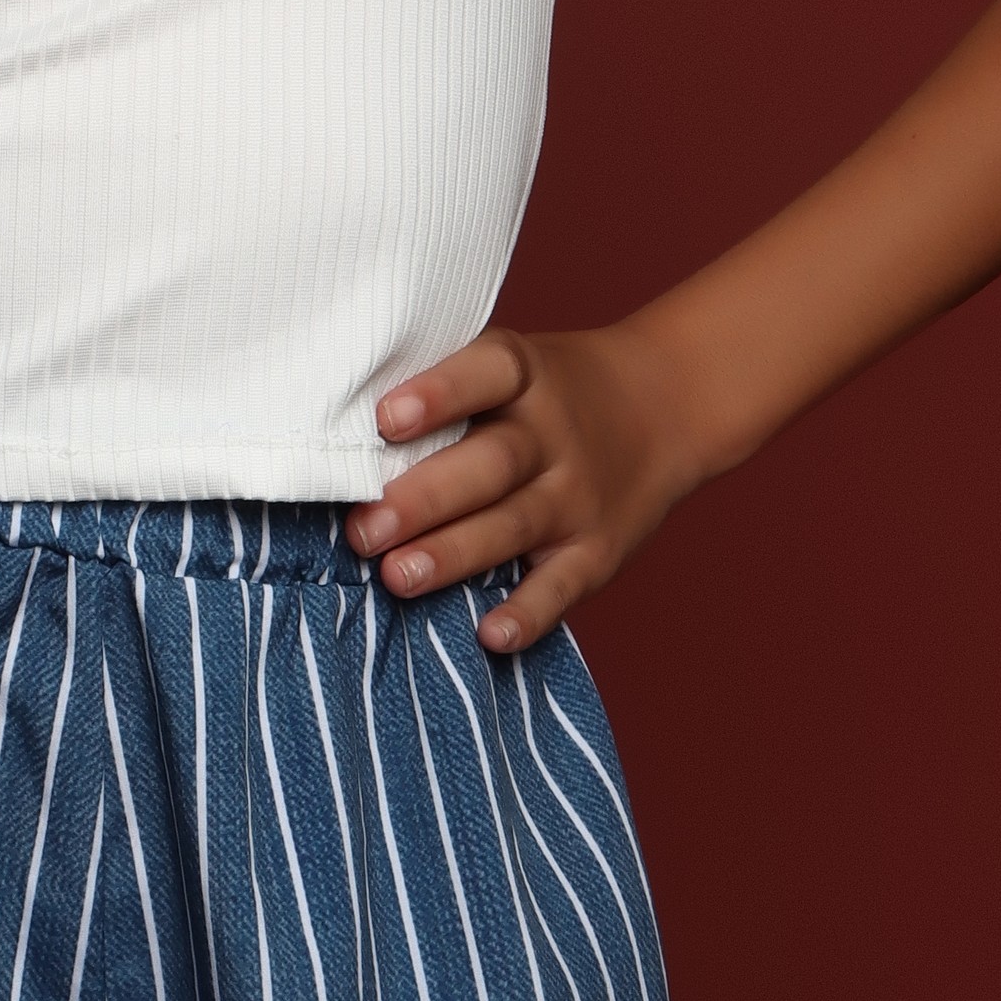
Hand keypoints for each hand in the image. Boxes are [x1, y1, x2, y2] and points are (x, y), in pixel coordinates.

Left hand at [343, 324, 705, 649]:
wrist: (666, 404)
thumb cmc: (548, 390)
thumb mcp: (513, 364)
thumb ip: (444, 393)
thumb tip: (334, 433)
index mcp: (527, 373)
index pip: (486, 373)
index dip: (438, 395)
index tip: (385, 419)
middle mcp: (555, 433)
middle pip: (490, 463)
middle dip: (423, 499)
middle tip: (362, 530)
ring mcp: (579, 494)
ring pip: (513, 525)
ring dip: (453, 555)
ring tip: (396, 578)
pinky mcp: (599, 549)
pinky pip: (563, 584)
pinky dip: (529, 613)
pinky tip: (490, 635)